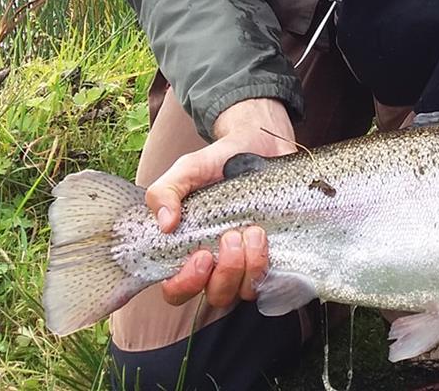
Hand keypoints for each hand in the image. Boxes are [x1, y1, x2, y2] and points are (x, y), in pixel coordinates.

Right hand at [145, 98, 295, 308]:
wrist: (261, 143)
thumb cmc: (220, 161)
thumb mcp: (189, 169)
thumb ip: (166, 191)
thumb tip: (164, 224)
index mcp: (190, 249)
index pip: (177, 290)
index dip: (185, 284)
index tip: (202, 256)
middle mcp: (217, 263)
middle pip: (216, 295)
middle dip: (225, 272)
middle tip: (232, 236)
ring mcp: (247, 264)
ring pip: (245, 291)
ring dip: (250, 266)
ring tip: (254, 231)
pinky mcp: (274, 257)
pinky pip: (273, 279)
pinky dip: (269, 263)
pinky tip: (268, 238)